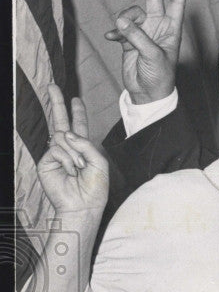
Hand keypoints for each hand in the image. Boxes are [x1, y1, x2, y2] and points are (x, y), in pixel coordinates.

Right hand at [36, 85, 108, 215]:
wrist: (83, 205)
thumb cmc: (95, 187)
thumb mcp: (99, 163)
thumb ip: (87, 145)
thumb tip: (65, 133)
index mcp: (83, 148)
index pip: (79, 126)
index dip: (77, 112)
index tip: (75, 99)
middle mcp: (68, 148)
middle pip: (61, 122)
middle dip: (57, 103)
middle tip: (52, 86)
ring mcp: (55, 154)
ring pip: (63, 138)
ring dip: (75, 153)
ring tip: (79, 169)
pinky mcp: (46, 162)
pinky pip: (58, 149)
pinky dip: (67, 159)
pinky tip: (70, 171)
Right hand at [104, 0, 188, 103]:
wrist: (147, 94)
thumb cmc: (159, 77)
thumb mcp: (152, 56)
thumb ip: (137, 37)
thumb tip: (121, 20)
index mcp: (171, 30)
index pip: (176, 3)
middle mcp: (158, 28)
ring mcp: (144, 32)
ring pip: (131, 13)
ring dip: (124, 19)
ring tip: (120, 32)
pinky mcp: (130, 40)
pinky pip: (120, 28)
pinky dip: (115, 31)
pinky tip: (111, 38)